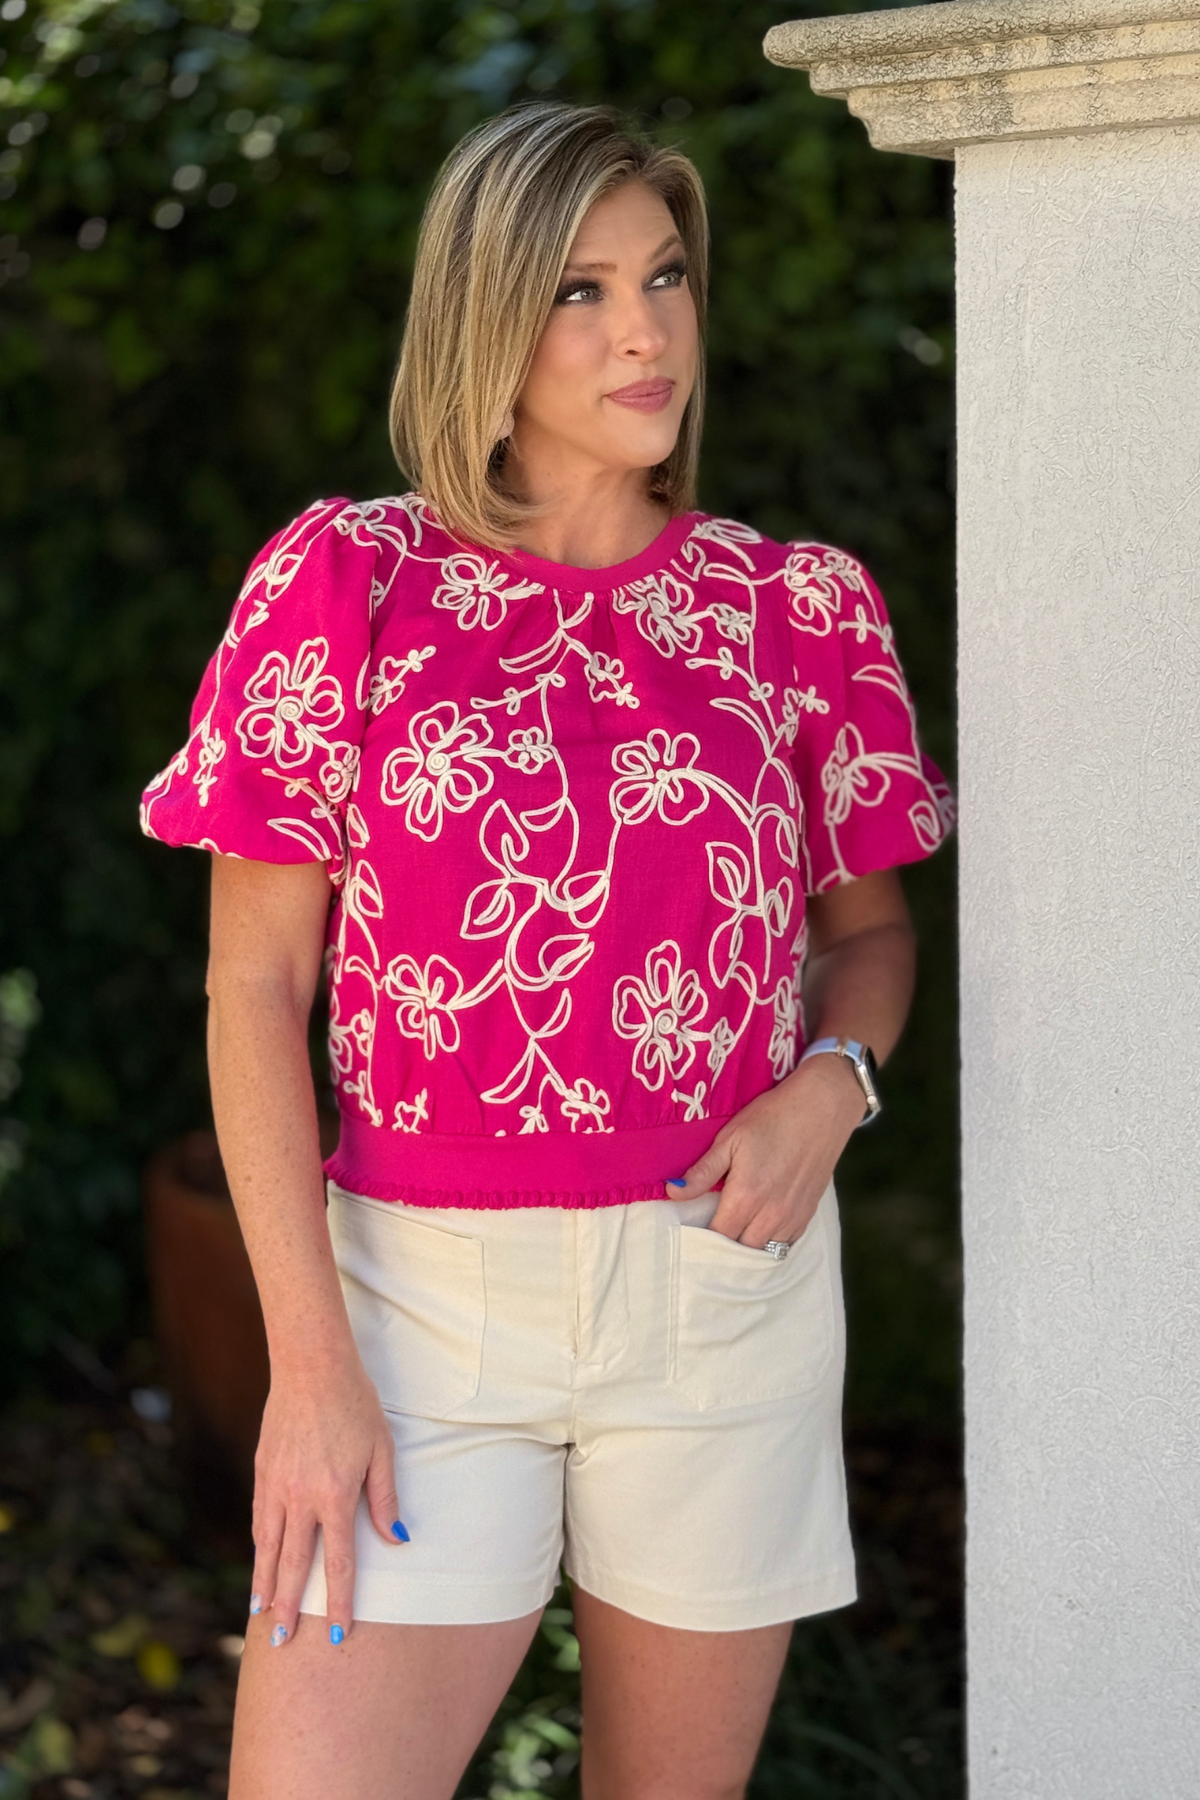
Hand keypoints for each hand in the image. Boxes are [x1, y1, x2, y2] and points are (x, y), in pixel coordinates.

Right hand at [249, 1349, 403, 1648]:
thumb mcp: (382, 1449)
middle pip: (294, 1565)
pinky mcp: (262, 1471)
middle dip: (288, 1608)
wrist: (311, 1366)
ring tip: (260, 1615)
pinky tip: (259, 1562)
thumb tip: (398, 1541)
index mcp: (335, 1496)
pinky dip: (258, 1546)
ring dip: (264, 1584)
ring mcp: (276, 1485)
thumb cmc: (356, 1405)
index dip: (338, 1601)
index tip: (338, 1634)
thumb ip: (386, 1499)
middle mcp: (301, 1498)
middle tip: (280, 1643)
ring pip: (267, 1547)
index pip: (338, 1563)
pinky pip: (259, 1518)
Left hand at [666, 1054, 865, 1247]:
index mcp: (746, 1197)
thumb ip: (702, 1172)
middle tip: (711, 1230)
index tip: (691, 1230)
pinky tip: (760, 1228)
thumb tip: (672, 1192)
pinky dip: (770, 1242)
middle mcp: (770, 1215)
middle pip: (739, 1250)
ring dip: (746, 1246)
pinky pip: (785, 1243)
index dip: (701, 1237)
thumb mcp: (730, 1138)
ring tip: (734, 1232)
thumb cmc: (772, 1118)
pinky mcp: (808, 1213)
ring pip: (763, 1251)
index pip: (717, 1236)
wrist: (823, 1108)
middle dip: (723, 1245)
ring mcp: (792, 1217)